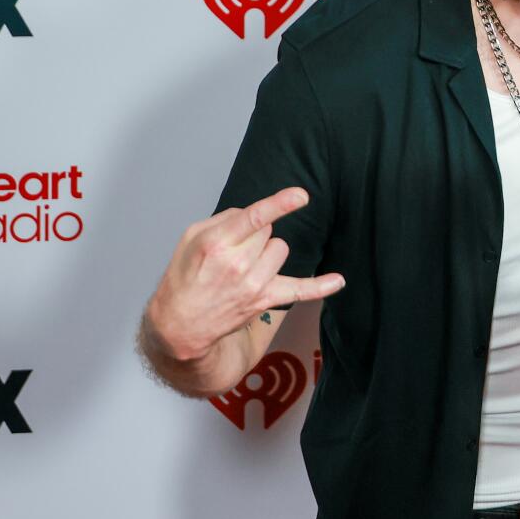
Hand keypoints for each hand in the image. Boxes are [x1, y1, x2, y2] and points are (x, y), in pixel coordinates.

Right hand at [144, 187, 344, 363]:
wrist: (181, 323)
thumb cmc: (184, 276)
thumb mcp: (191, 238)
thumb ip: (223, 219)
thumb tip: (254, 214)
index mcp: (217, 243)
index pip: (254, 219)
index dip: (279, 204)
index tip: (301, 195)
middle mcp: (237, 264)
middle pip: (267, 231)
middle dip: (254, 235)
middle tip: (233, 251)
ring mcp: (253, 284)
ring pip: (280, 249)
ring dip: (267, 252)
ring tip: (244, 266)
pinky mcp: (265, 300)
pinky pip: (300, 290)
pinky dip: (320, 287)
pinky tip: (339, 281)